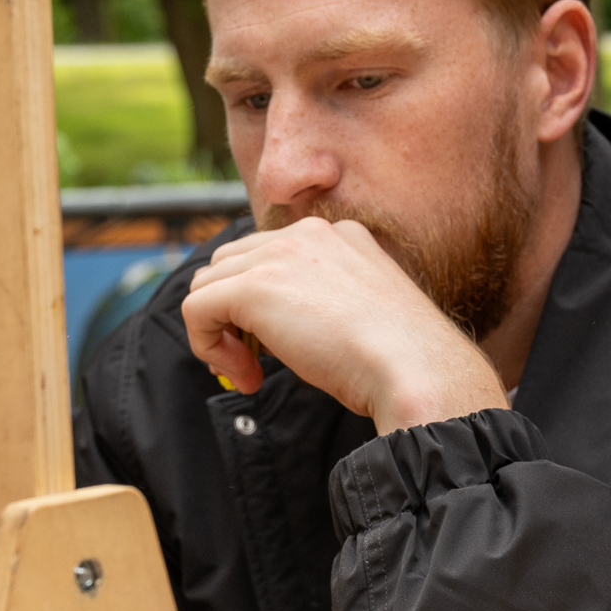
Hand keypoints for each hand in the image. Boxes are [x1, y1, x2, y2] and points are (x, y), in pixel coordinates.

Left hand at [184, 218, 507, 432]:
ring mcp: (279, 255)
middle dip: (231, 314)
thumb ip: (324, 304)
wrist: (414, 368)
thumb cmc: (400, 359)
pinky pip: (196, 310)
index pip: (269, 255)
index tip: (276, 348)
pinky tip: (245, 376)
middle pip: (230, 264)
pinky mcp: (254, 286)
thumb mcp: (363, 315)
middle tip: (255, 363)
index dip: (260, 305)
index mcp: (339, 236)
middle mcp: (307, 234)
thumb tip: (286, 328)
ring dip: (219, 334)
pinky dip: (207, 347)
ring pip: (208, 285)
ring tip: (251, 372)